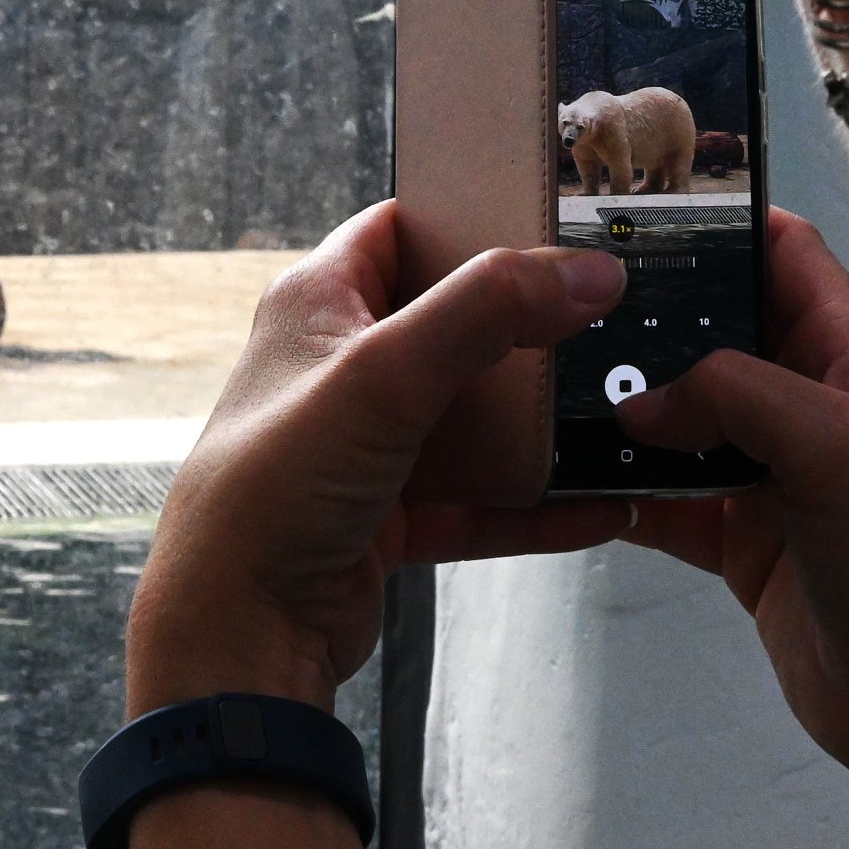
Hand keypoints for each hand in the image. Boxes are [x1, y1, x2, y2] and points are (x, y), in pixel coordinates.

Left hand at [127, 199, 634, 718]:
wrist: (237, 630)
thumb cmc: (265, 492)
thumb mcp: (382, 376)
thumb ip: (484, 312)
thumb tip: (578, 273)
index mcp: (316, 305)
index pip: (399, 229)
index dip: (469, 218)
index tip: (548, 223)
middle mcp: (338, 366)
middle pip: (450, 323)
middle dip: (523, 328)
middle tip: (599, 319)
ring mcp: (365, 443)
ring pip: (469, 417)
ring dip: (536, 424)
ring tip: (610, 414)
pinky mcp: (388, 513)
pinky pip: (478, 500)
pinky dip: (533, 506)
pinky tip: (593, 508)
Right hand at [616, 209, 848, 848]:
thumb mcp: (833, 446)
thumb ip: (733, 394)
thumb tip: (635, 403)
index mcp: (845, 355)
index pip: (783, 253)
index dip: (719, 223)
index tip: (630, 212)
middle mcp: (800, 400)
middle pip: (710, 329)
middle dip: (642, 317)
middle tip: (556, 303)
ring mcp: (762, 469)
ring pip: (673, 413)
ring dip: (615, 405)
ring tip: (539, 385)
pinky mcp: (730, 534)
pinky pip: (657, 493)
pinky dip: (613, 486)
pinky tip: (560, 479)